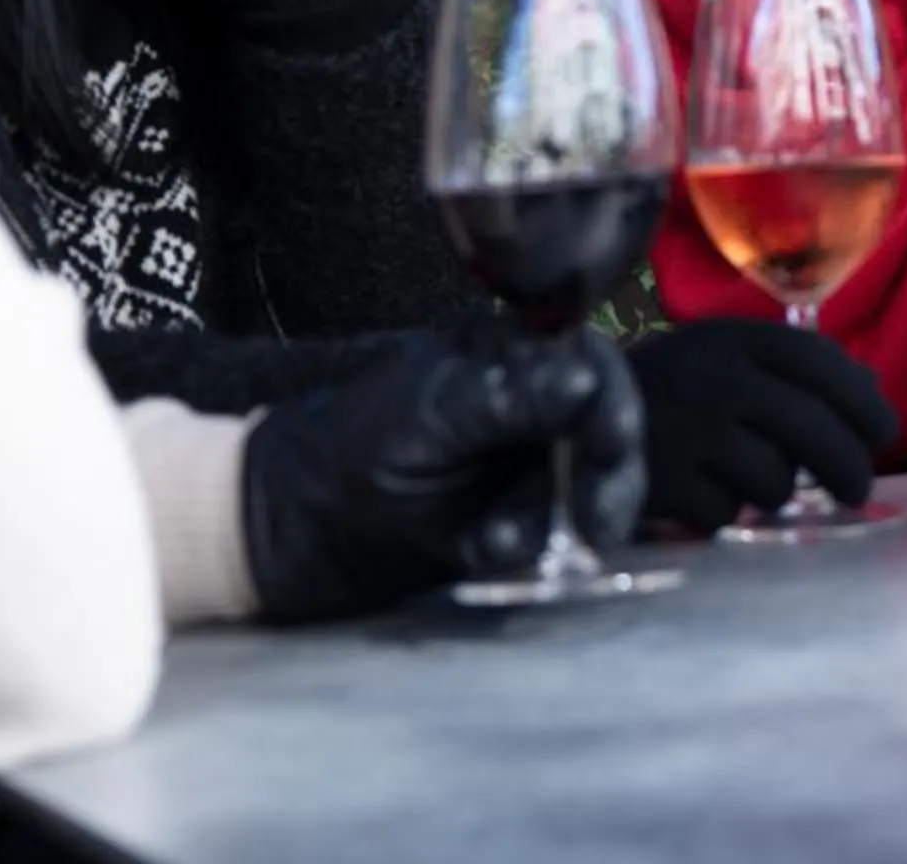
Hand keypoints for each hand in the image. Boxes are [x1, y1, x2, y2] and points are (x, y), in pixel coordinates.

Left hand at [239, 326, 644, 622]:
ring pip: (591, 491)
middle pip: (608, 432)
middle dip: (604, 479)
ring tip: (494, 543)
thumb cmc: (351, 452)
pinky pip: (557, 536)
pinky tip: (481, 550)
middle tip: (593, 523)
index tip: (610, 443)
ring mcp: (531, 466)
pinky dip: (529, 549)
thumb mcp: (428, 416)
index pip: (592, 364)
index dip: (611, 403)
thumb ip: (507, 397)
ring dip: (557, 522)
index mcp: (511, 356)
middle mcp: (533, 406)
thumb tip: (586, 375)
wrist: (295, 533)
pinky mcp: (523, 521)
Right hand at [628, 319, 899, 532]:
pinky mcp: (663, 481)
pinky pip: (728, 512)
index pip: (819, 361)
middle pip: (813, 429)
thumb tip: (873, 396)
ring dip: (771, 489)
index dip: (862, 400)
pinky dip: (722, 510)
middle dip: (848, 467)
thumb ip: (793, 371)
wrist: (567, 419)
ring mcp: (687, 429)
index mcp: (732, 337)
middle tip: (858, 491)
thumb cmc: (671, 392)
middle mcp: (714, 376)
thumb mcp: (724, 359)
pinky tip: (696, 489)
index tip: (885, 432)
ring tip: (739, 474)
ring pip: (776, 480)